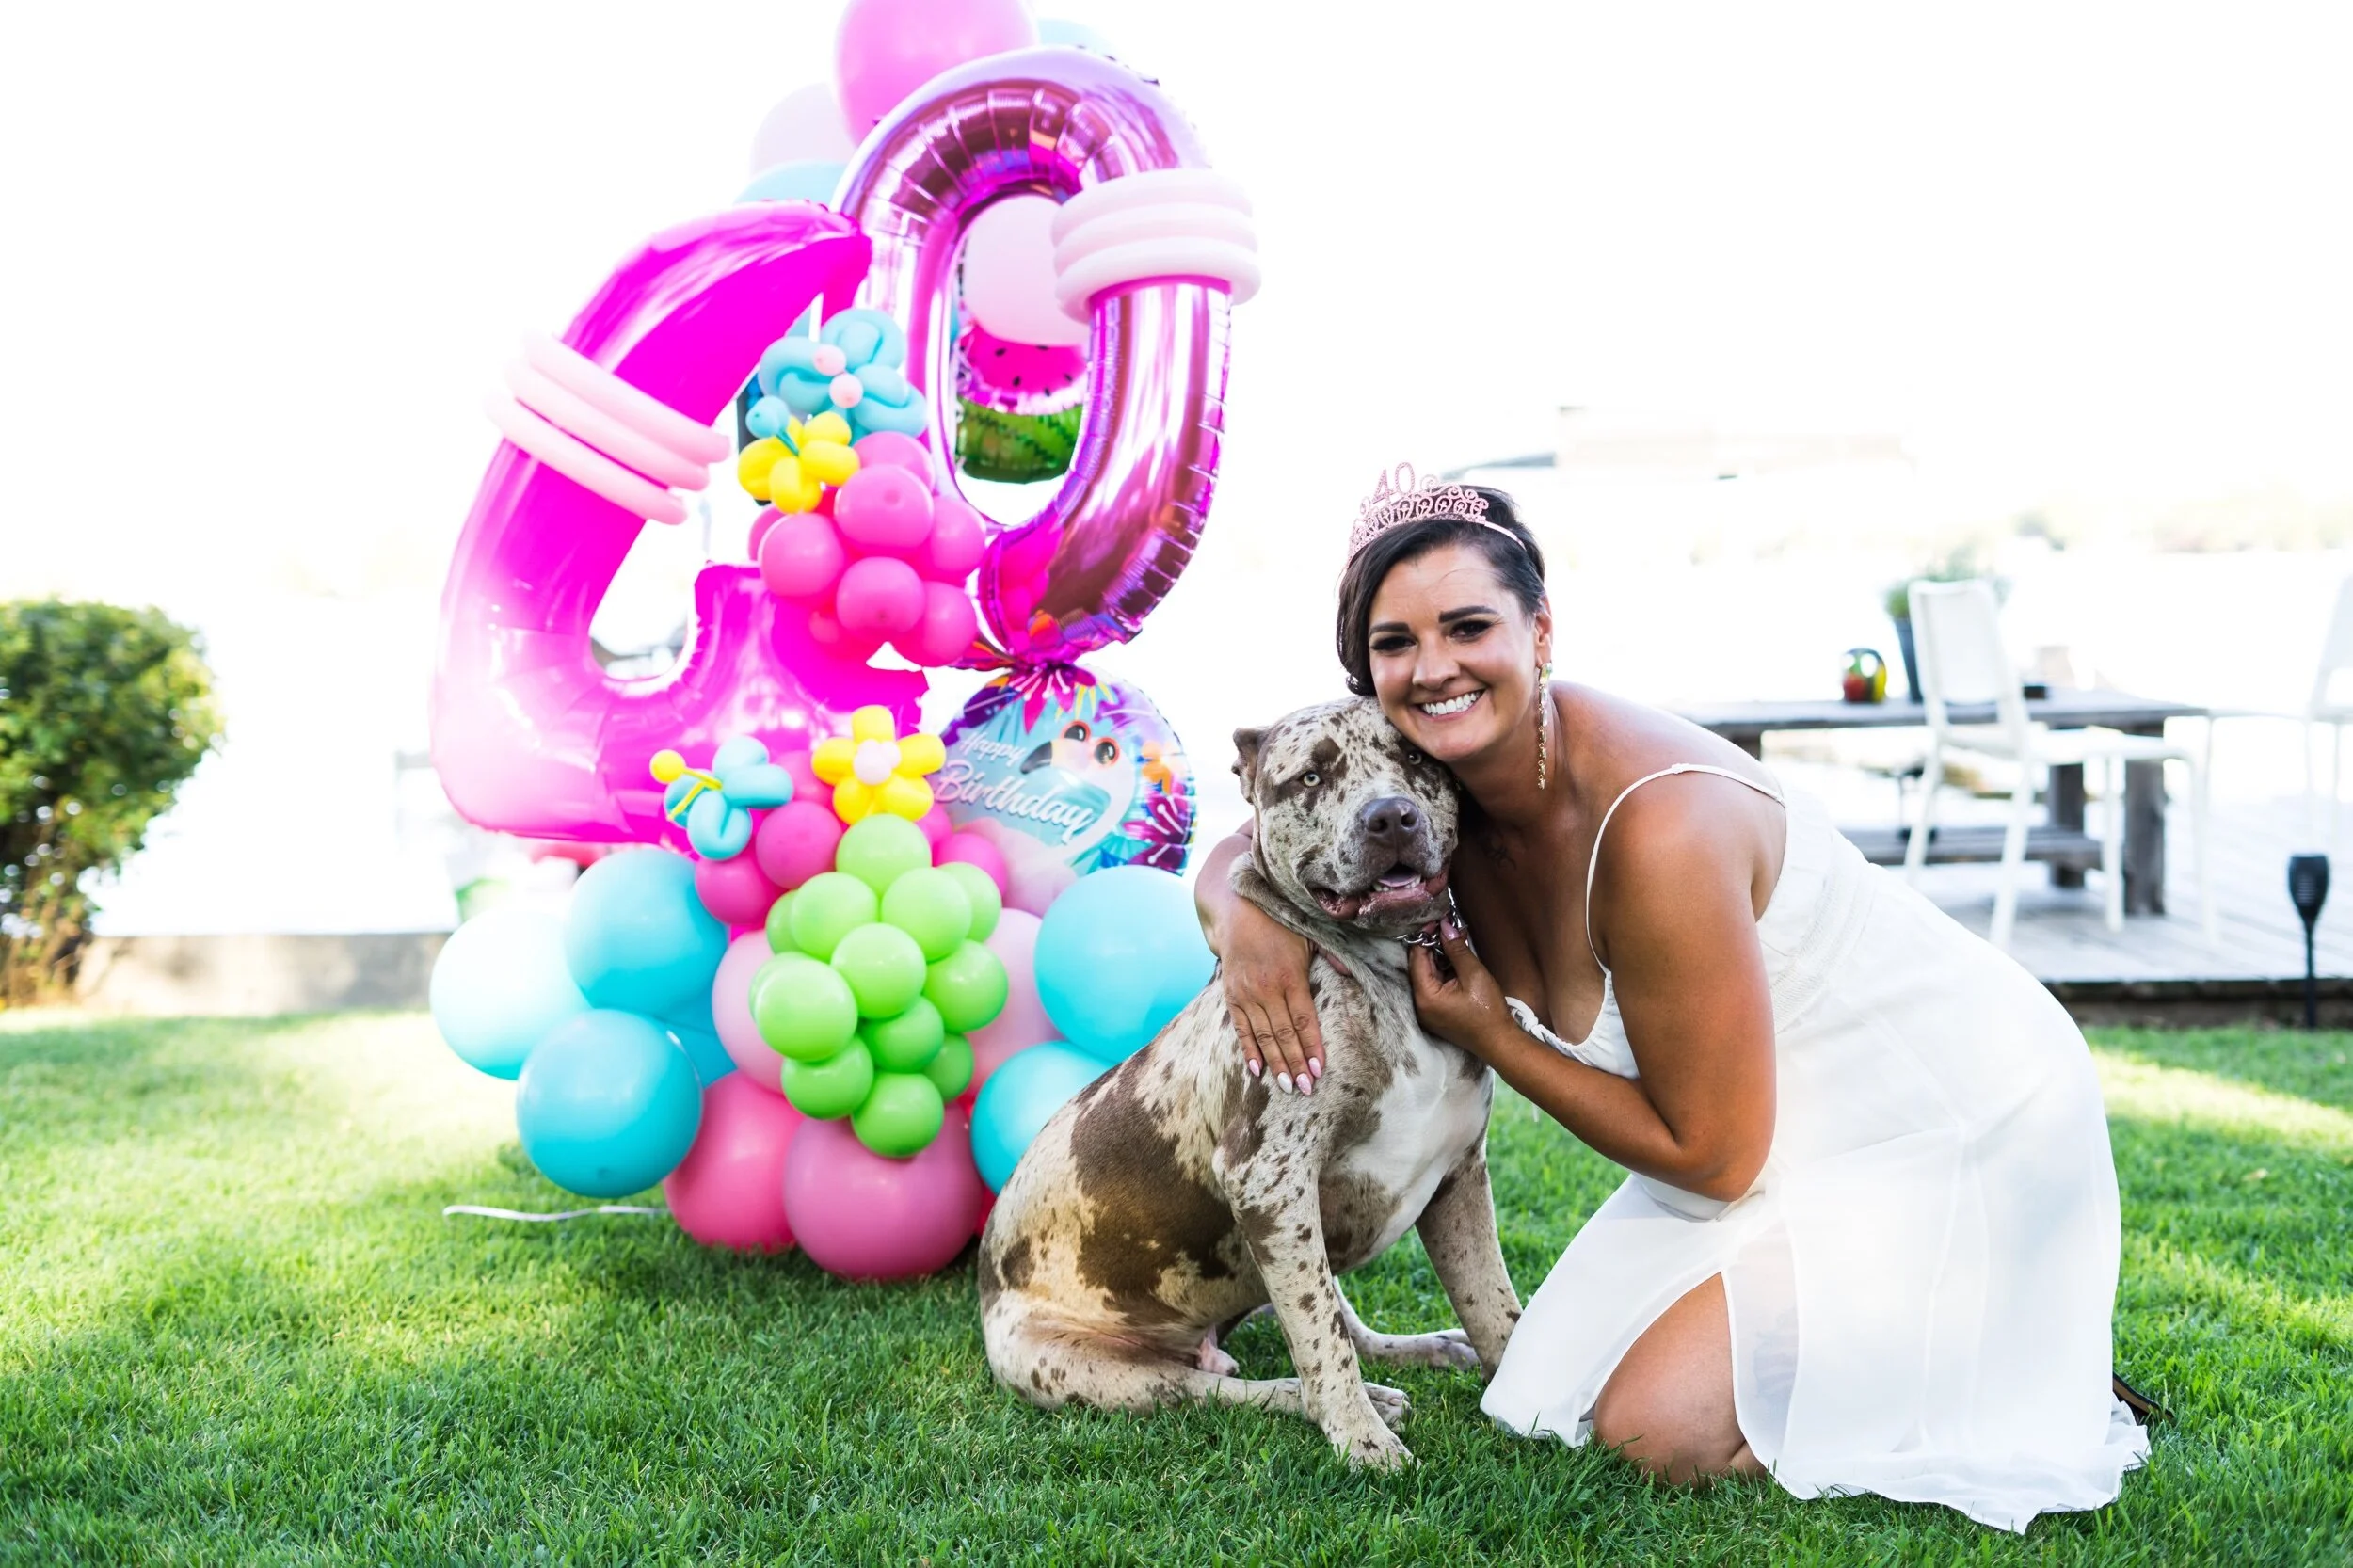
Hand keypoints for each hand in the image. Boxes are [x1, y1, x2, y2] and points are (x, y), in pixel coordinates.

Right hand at [1217, 898, 1324, 1093]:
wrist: (1237, 911)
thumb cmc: (1280, 923)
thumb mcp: (1310, 933)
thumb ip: (1331, 955)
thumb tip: (1351, 975)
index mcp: (1290, 975)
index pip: (1303, 1020)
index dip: (1312, 1046)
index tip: (1319, 1069)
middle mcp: (1266, 988)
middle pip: (1284, 1034)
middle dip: (1296, 1063)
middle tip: (1306, 1088)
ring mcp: (1246, 994)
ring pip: (1263, 1037)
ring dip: (1275, 1064)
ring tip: (1287, 1086)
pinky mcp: (1231, 996)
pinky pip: (1240, 1029)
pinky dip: (1248, 1051)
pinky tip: (1257, 1071)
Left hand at [1407, 916, 1511, 1058]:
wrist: (1500, 1042)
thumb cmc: (1488, 1012)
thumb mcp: (1473, 975)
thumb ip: (1456, 949)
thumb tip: (1445, 927)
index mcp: (1424, 996)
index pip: (1416, 958)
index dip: (1426, 937)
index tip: (1437, 921)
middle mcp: (1420, 1005)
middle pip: (1420, 966)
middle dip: (1434, 946)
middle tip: (1449, 929)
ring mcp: (1427, 1010)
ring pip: (1428, 975)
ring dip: (1441, 957)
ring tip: (1456, 941)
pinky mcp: (1437, 1012)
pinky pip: (1435, 986)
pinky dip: (1444, 971)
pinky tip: (1457, 959)